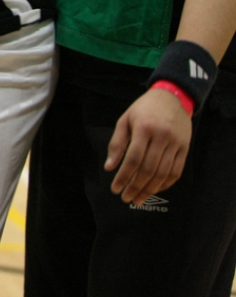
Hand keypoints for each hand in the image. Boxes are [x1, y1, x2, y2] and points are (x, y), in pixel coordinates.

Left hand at [105, 87, 192, 205]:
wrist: (172, 97)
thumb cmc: (144, 109)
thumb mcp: (125, 120)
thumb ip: (117, 143)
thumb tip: (109, 167)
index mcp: (144, 128)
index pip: (133, 159)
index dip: (124, 176)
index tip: (115, 188)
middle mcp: (162, 137)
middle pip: (148, 169)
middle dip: (135, 187)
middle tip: (126, 198)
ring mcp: (176, 143)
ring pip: (163, 173)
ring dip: (150, 189)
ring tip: (138, 199)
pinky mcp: (186, 148)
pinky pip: (176, 171)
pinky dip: (166, 183)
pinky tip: (155, 189)